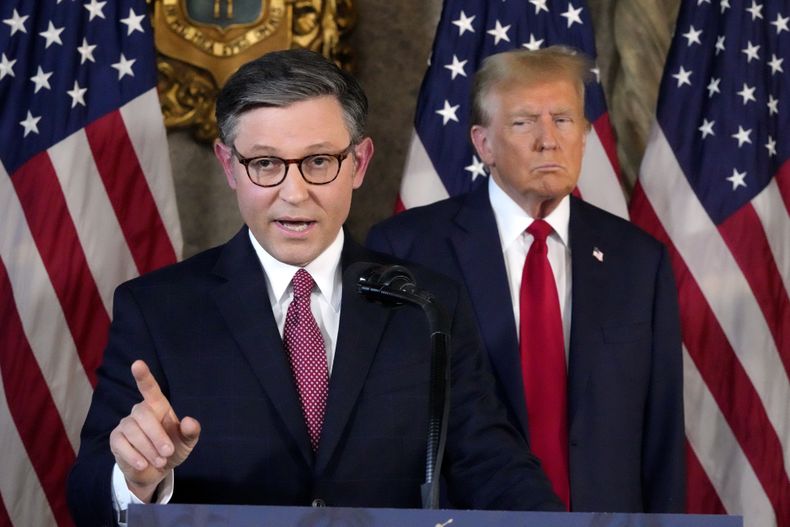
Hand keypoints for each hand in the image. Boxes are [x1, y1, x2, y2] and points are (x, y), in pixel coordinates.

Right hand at [109, 360, 200, 501]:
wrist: (155, 471)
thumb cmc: (172, 449)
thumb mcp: (186, 443)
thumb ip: (191, 432)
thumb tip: (189, 421)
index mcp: (158, 406)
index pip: (150, 388)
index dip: (144, 376)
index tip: (137, 363)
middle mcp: (140, 411)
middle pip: (144, 415)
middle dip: (157, 436)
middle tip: (168, 452)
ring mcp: (126, 424)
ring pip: (132, 431)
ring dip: (148, 448)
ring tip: (160, 461)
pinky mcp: (116, 439)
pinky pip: (121, 444)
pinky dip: (134, 456)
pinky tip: (143, 465)